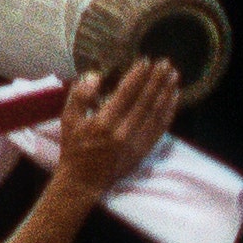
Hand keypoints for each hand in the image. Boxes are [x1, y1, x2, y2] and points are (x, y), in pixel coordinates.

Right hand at [44, 55, 183, 198]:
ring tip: (173, 75)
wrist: (84, 181)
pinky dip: (169, 111)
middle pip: (145, 101)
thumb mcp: (68, 119)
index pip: (126, 94)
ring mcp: (136, 143)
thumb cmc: (74, 147)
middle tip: (165, 63)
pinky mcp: (144, 151)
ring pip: (156, 113)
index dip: (138, 76)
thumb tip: (96, 76)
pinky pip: (160, 128)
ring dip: (166, 93)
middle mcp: (123, 133)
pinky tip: (174, 97)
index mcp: (104, 123)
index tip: (146, 61)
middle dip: (157, 80)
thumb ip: (80, 96)